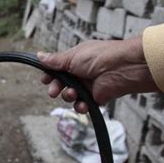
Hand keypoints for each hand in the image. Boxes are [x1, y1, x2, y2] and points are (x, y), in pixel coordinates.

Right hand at [38, 37, 158, 113]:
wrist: (123, 68)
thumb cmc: (100, 57)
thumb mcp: (72, 57)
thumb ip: (55, 61)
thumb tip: (39, 56)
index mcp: (76, 59)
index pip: (58, 69)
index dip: (50, 75)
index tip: (45, 80)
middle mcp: (81, 72)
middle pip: (62, 84)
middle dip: (56, 88)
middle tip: (54, 91)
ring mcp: (89, 85)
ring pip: (71, 96)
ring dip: (68, 96)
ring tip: (73, 94)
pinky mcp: (97, 97)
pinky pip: (83, 105)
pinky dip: (81, 106)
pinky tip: (82, 104)